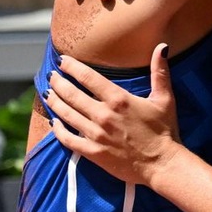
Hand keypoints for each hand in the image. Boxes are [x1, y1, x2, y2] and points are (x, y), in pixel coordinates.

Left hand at [43, 44, 181, 184]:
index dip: (71, 66)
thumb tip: (162, 47)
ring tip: (47, 93)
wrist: (162, 164)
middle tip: (51, 76)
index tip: (62, 60)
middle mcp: (103, 115)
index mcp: (118, 99)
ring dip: (54, 102)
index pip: (88, 77)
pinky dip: (58, 130)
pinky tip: (53, 122)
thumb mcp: (164, 98)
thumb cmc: (164, 131)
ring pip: (66, 114)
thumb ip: (160, 72)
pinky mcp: (93, 152)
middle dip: (58, 82)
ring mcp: (96, 134)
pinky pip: (68, 139)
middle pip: (72, 94)